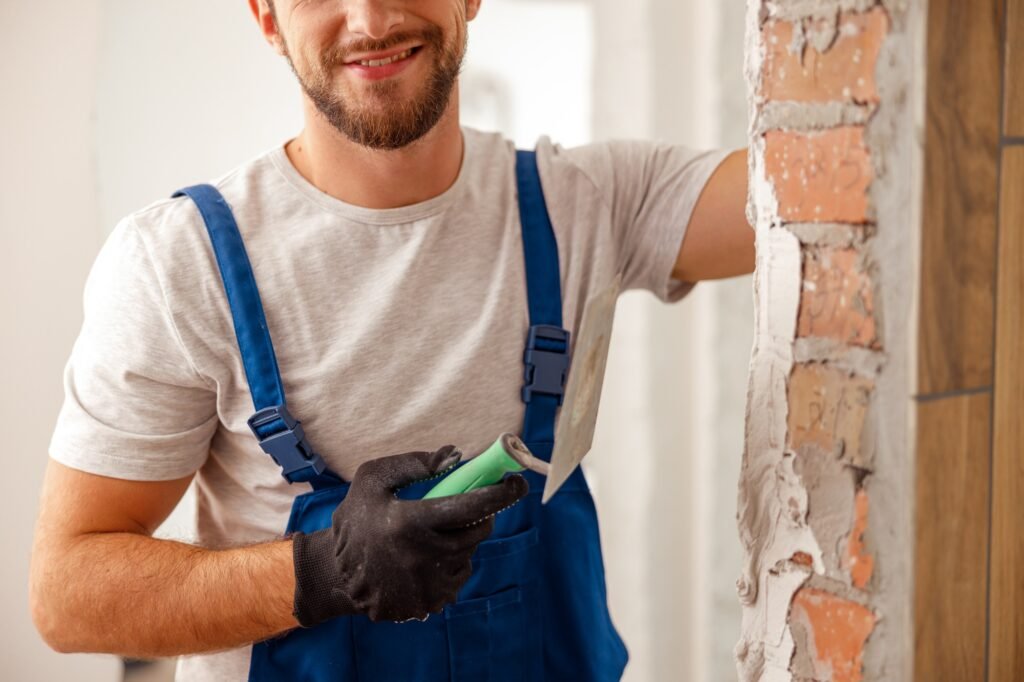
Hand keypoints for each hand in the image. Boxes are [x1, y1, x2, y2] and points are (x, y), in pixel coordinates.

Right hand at [292, 445, 528, 625]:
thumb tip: (454, 456)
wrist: (336, 574)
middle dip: (480, 513)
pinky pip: (458, 575)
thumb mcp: (373, 479)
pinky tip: (424, 557)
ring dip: (461, 537)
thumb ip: (414, 463)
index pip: (471, 506)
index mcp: (410, 523)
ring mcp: (428, 585)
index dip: (500, 492)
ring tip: (432, 533)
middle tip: (468, 504)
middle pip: (477, 529)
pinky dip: (450, 562)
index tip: (517, 481)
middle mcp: (423, 558)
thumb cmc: (358, 518)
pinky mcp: (430, 603)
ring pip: (468, 552)